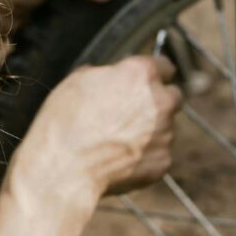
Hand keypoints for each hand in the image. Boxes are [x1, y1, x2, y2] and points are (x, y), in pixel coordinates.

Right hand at [8, 56, 182, 218]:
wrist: (63, 169)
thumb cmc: (65, 123)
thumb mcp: (77, 81)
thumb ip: (106, 73)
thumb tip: (110, 76)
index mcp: (141, 75)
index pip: (164, 66)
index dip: (152, 74)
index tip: (146, 81)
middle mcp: (161, 101)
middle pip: (172, 96)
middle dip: (157, 102)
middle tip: (131, 113)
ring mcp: (165, 134)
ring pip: (165, 128)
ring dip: (150, 130)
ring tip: (117, 140)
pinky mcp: (163, 162)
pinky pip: (159, 154)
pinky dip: (145, 156)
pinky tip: (120, 158)